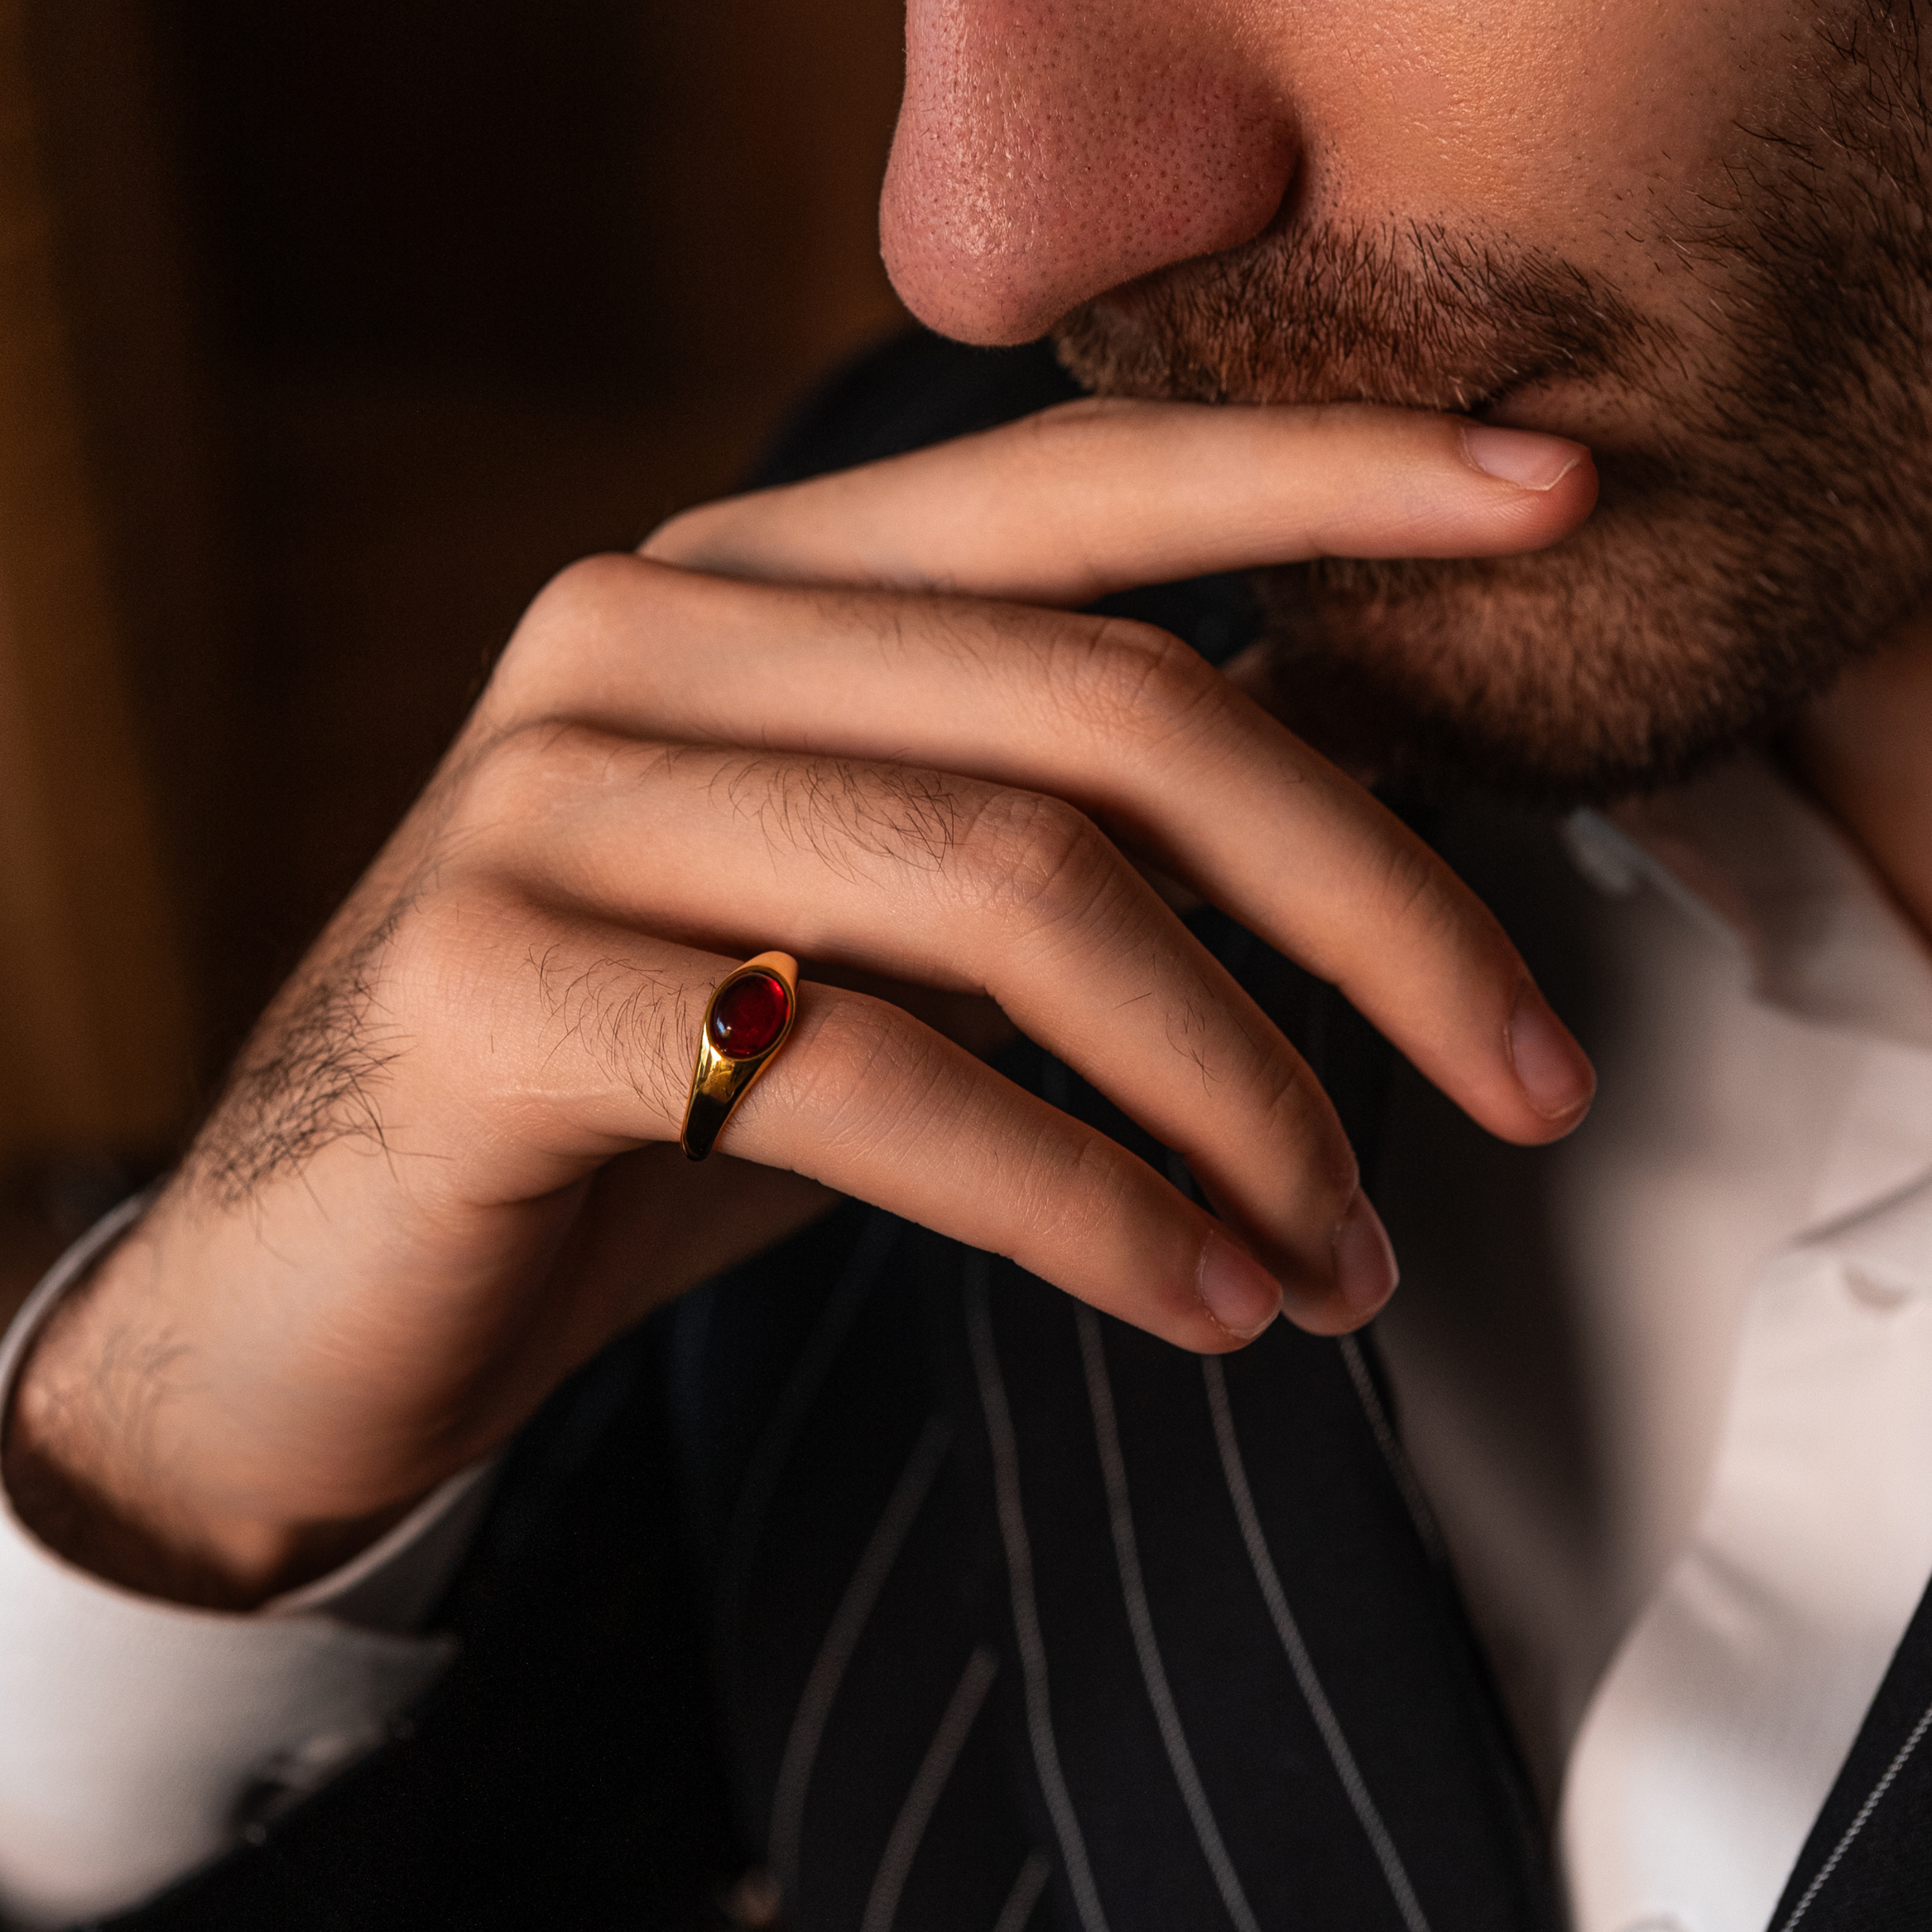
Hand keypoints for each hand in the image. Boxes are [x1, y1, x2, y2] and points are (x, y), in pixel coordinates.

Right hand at [3, 398, 1596, 1605]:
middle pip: (1104, 713)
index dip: (1322, 476)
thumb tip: (1345, 770)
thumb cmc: (652, 1093)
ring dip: (1242, 1096)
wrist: (332, 1284)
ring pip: (1010, 892)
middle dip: (1369, 908)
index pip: (1075, 483)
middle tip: (1534, 1082)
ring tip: (1350, 1256)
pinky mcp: (488, 989)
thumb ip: (1047, 823)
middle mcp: (640, 637)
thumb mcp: (870, 932)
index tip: (1549, 495)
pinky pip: (868, 1078)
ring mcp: (547, 800)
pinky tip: (1198, 1298)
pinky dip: (1083, 1201)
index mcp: (747, 581)